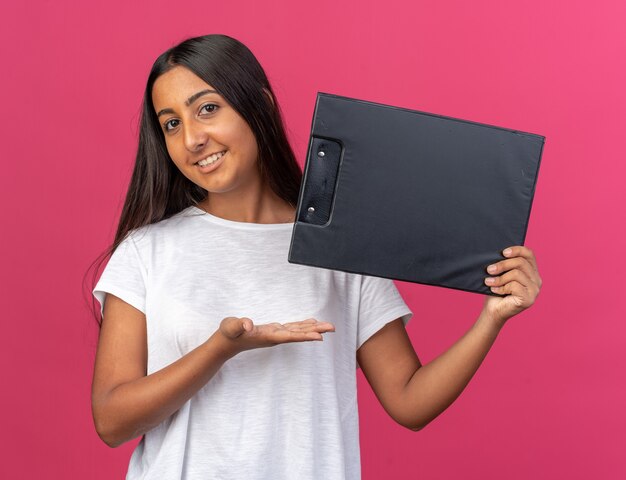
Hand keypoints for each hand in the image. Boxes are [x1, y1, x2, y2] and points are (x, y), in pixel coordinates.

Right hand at [218, 317, 335, 354]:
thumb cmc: (227, 334)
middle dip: (316, 331)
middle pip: (299, 334)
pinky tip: (310, 323)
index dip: (305, 336)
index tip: (320, 337)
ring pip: (297, 331)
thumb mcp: (230, 327)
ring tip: (327, 326)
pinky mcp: (273, 331)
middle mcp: (275, 337)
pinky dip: (302, 325)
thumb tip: (248, 324)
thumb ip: (238, 325)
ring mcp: (274, 334)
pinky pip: (292, 328)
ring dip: (312, 328)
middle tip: (332, 328)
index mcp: (268, 336)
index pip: (290, 336)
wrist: (225, 343)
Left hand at [481, 245, 542, 326]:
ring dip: (499, 278)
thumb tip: (498, 252)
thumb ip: (505, 264)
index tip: (503, 252)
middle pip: (521, 263)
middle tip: (489, 269)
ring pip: (516, 274)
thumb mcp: (501, 273)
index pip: (529, 254)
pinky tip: (495, 290)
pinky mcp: (529, 299)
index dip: (517, 250)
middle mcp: (536, 280)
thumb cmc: (497, 290)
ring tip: (489, 281)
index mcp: (532, 271)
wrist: (493, 310)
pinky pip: (514, 286)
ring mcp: (535, 290)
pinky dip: (501, 287)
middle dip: (502, 264)